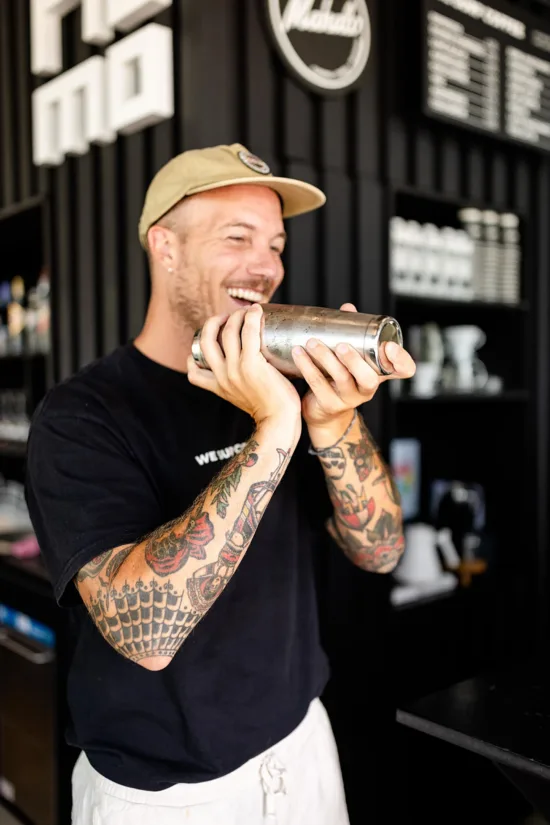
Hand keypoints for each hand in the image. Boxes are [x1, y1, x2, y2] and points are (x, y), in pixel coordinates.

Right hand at [187, 304, 301, 432]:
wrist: (279, 422)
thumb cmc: (270, 411)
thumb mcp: (243, 400)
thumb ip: (240, 386)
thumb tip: (250, 373)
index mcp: (217, 387)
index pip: (192, 369)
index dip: (197, 351)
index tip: (212, 338)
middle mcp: (221, 376)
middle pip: (206, 340)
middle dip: (214, 322)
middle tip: (228, 317)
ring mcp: (235, 370)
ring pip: (228, 332)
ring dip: (236, 316)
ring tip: (246, 312)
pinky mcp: (251, 365)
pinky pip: (248, 333)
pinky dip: (251, 318)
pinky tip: (256, 311)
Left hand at [292, 303, 415, 428]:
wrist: (324, 410)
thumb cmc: (340, 375)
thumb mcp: (351, 356)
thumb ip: (352, 332)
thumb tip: (347, 308)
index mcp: (379, 373)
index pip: (404, 370)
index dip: (401, 360)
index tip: (389, 346)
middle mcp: (368, 388)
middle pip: (369, 379)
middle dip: (355, 361)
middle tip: (341, 345)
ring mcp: (350, 399)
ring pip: (342, 380)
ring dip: (326, 359)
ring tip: (313, 343)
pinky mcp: (330, 405)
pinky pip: (318, 385)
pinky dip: (308, 367)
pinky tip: (299, 353)